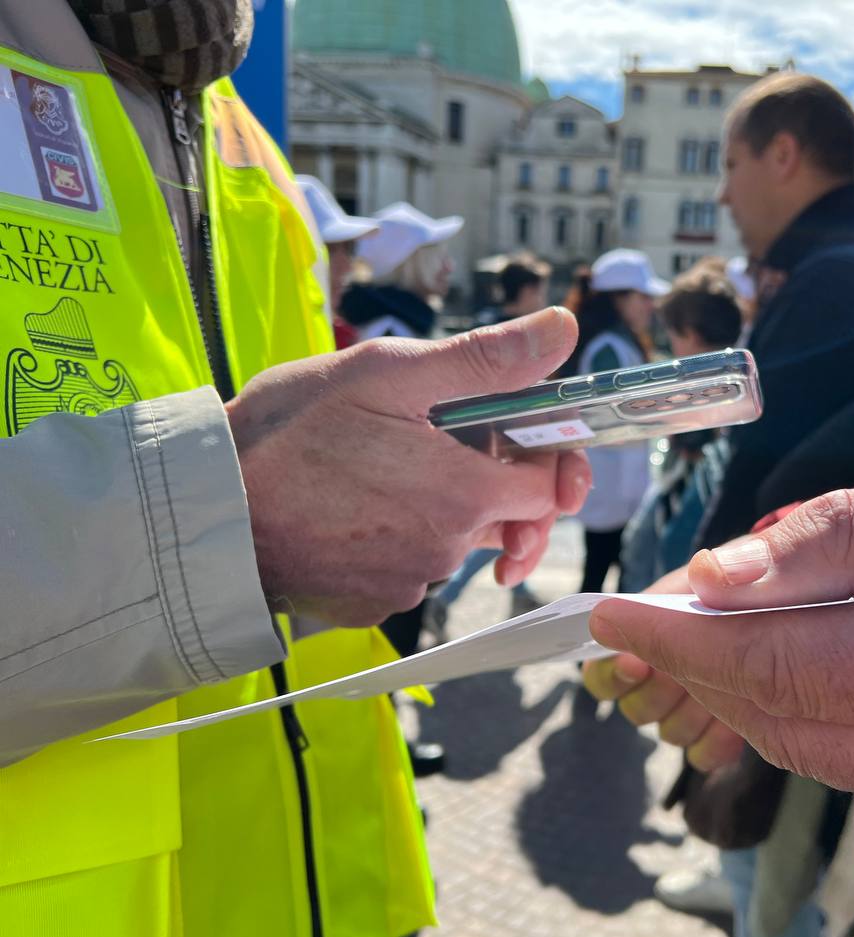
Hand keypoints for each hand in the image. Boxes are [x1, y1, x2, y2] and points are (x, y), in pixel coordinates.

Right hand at [227, 307, 590, 625]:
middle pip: (504, 515)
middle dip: (483, 476)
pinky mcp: (371, 603)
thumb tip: (561, 329)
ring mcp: (408, 583)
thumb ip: (483, 359)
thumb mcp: (386, 373)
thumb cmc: (288, 436)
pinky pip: (407, 567)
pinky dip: (394, 537)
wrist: (205, 513)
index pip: (549, 486)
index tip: (512, 430)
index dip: (540, 454)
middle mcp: (447, 550)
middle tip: (431, 438)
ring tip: (377, 465)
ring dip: (435, 504)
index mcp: (465, 494)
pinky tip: (353, 505)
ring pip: (452, 539)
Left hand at [589, 450, 853, 833]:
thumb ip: (839, 541)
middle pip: (791, 723)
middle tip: (651, 611)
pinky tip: (811, 652)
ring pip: (826, 751)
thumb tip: (719, 575)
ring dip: (759, 690)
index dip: (684, 641)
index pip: (785, 668)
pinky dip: (825, 708)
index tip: (612, 614)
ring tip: (718, 623)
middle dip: (706, 667)